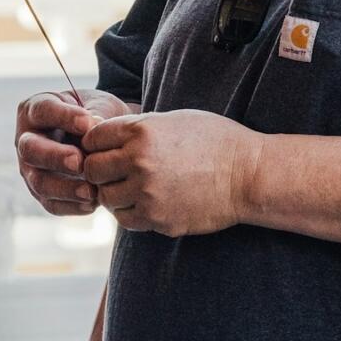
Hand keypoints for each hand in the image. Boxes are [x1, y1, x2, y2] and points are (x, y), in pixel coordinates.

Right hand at [15, 89, 135, 216]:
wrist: (104, 137)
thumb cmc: (98, 115)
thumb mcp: (99, 105)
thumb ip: (96, 114)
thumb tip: (94, 128)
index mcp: (35, 110)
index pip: (42, 111)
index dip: (63, 117)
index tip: (88, 123)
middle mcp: (26, 140)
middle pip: (30, 150)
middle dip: (55, 157)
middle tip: (79, 162)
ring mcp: (31, 168)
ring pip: (39, 182)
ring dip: (64, 188)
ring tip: (90, 190)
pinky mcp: (43, 193)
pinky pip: (52, 204)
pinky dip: (71, 206)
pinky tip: (92, 204)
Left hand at [83, 110, 261, 237]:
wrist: (249, 175)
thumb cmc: (216, 141)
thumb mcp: (175, 120)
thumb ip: (139, 128)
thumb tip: (107, 137)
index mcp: (142, 131)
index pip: (93, 138)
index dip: (96, 143)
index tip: (105, 149)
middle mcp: (139, 162)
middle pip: (92, 170)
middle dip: (99, 170)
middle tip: (112, 172)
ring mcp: (148, 193)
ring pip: (106, 198)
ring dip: (113, 193)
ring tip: (130, 188)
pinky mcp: (158, 219)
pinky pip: (126, 219)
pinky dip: (129, 212)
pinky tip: (144, 203)